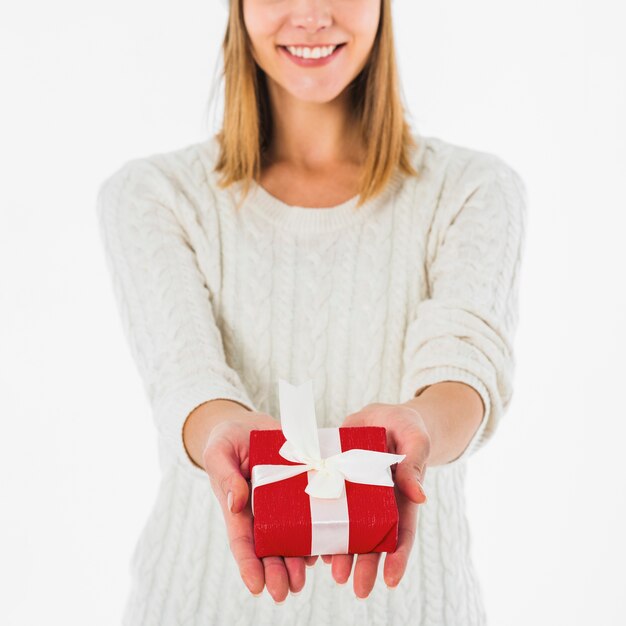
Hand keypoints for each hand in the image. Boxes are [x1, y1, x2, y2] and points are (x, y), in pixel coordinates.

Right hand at [202, 412, 318, 600]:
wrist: (250, 424)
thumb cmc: (228, 440)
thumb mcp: (219, 452)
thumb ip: (224, 476)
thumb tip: (235, 502)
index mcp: (239, 508)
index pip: (242, 542)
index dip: (248, 565)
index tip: (257, 587)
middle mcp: (262, 512)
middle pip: (269, 548)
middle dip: (277, 572)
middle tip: (287, 591)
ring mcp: (284, 502)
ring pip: (293, 537)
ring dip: (299, 560)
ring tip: (306, 577)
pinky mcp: (303, 488)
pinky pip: (313, 512)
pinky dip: (320, 530)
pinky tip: (328, 546)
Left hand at [321, 402, 429, 597]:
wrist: (381, 415)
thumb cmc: (406, 428)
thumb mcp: (415, 440)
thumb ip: (414, 464)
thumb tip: (421, 496)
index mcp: (401, 497)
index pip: (402, 532)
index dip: (398, 557)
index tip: (390, 581)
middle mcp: (377, 502)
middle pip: (373, 539)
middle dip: (366, 564)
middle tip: (358, 588)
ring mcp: (355, 493)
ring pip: (347, 528)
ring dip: (341, 552)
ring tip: (333, 572)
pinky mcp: (334, 478)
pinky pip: (326, 504)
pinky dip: (320, 524)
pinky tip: (312, 542)